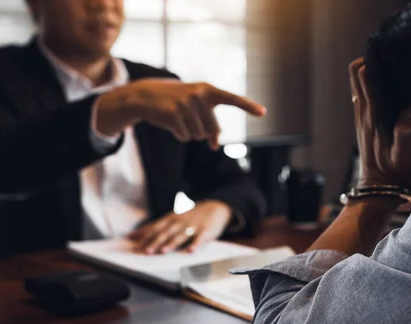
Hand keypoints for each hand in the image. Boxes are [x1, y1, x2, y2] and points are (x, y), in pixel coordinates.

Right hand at [96, 79, 266, 149]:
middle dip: (202, 131)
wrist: (146, 94)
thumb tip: (215, 145)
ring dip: (189, 133)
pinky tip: (171, 122)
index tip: (264, 112)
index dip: (249, 106)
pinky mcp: (172, 114)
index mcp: (209, 91)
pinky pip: (184, 137)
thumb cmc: (178, 103)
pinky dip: (179, 135)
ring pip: (198, 136)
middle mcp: (199, 95)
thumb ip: (210, 124)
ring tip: (178, 118)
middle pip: (213, 129)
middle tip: (189, 118)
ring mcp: (185, 103)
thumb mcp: (196, 109)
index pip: (233, 98)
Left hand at [128, 200, 232, 254]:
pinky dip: (196, 244)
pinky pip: (200, 238)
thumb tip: (133, 235)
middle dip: (156, 242)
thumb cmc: (189, 215)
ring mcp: (193, 226)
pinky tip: (191, 250)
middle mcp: (180, 222)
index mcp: (171, 219)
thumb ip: (155, 226)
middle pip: (166, 233)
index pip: (155, 228)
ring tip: (164, 251)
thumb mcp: (172, 217)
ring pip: (181, 236)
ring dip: (172, 243)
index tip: (135, 245)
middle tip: (146, 251)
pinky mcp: (206, 231)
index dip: (145, 237)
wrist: (215, 207)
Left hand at [349, 58, 410, 189]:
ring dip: (373, 72)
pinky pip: (364, 96)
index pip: (362, 78)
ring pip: (359, 84)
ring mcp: (362, 117)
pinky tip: (391, 86)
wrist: (380, 190)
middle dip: (372, 61)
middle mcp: (364, 113)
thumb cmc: (395, 175)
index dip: (372, 62)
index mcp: (372, 116)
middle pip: (357, 76)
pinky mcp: (365, 123)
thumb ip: (406, 134)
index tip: (391, 56)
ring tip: (395, 67)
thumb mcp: (405, 158)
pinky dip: (373, 85)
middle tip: (394, 58)